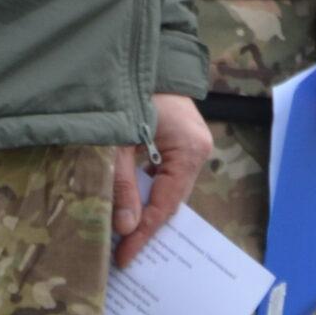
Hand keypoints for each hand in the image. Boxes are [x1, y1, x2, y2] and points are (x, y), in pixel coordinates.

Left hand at [113, 93, 212, 266]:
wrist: (143, 57)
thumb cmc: (132, 93)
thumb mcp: (118, 143)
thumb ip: (123, 185)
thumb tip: (126, 229)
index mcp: (190, 151)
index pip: (166, 204)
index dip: (144, 233)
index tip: (124, 258)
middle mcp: (198, 150)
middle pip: (170, 199)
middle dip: (146, 225)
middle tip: (121, 254)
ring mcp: (192, 145)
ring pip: (168, 189)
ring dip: (146, 209)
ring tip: (122, 236)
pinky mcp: (180, 141)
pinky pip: (165, 175)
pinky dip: (147, 191)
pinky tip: (130, 205)